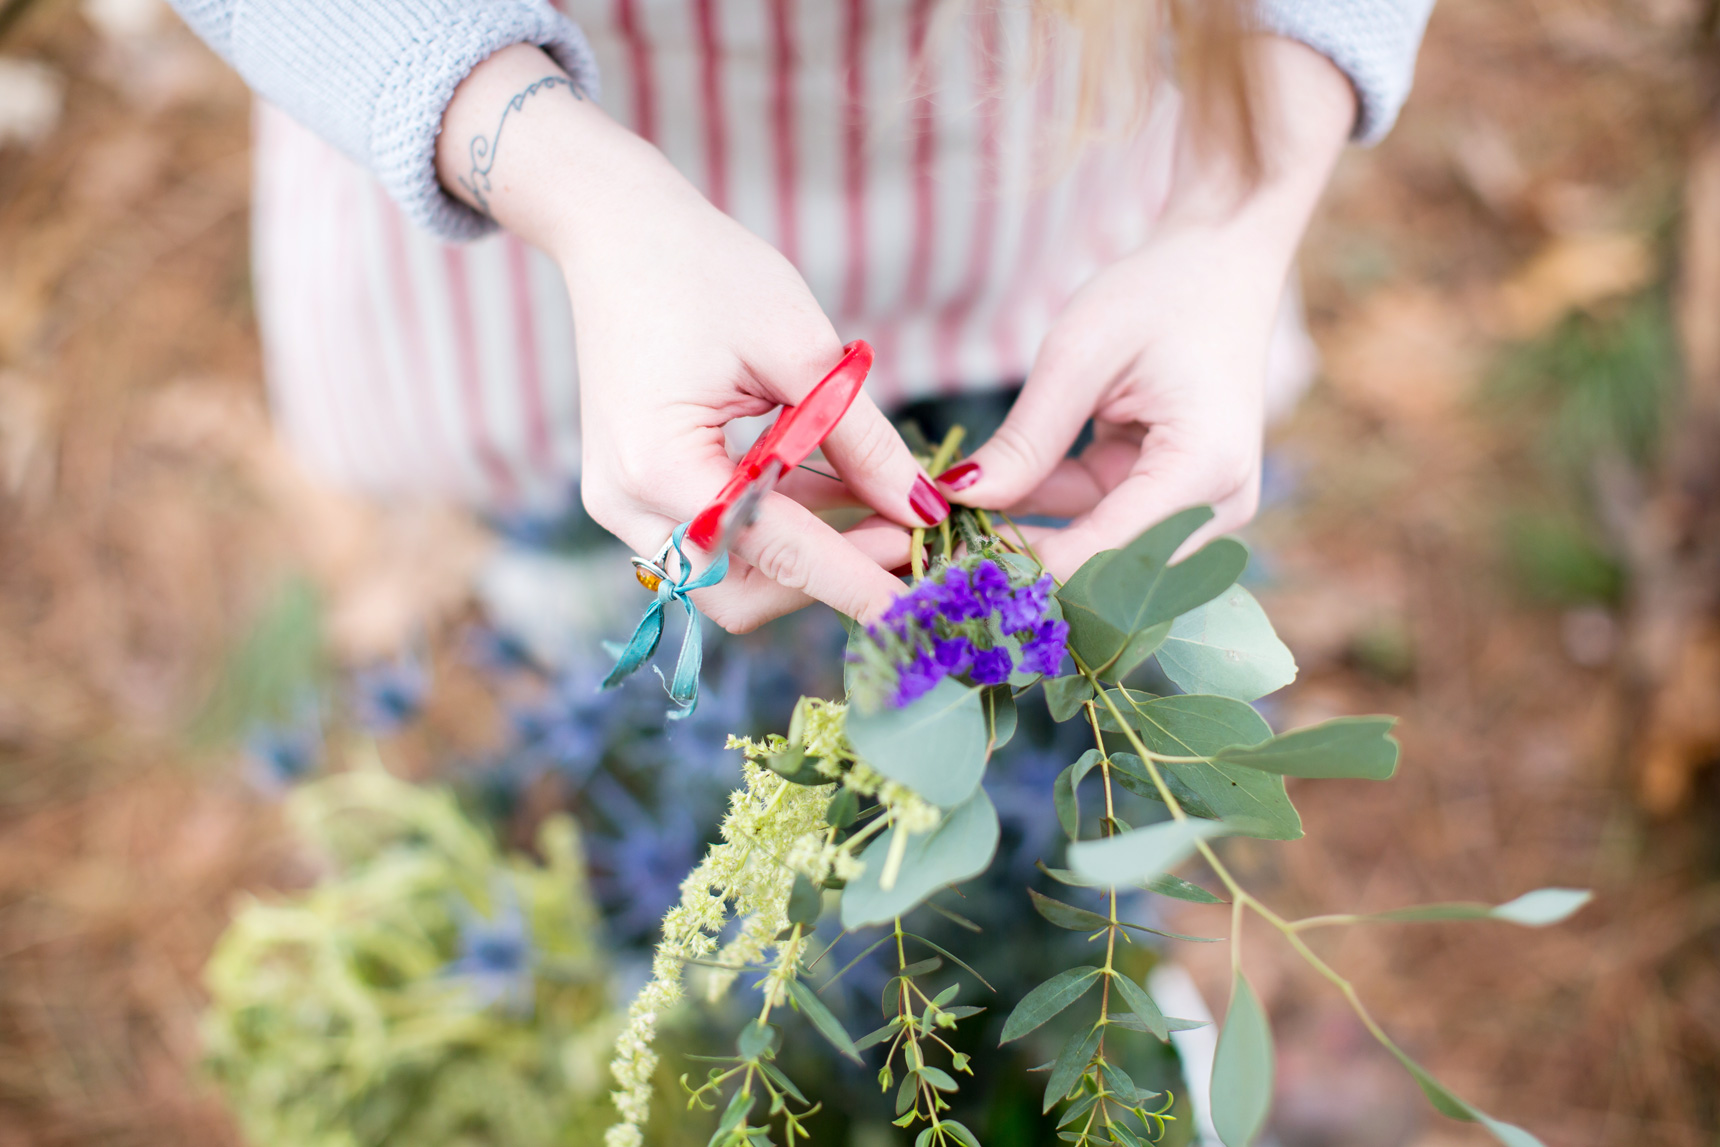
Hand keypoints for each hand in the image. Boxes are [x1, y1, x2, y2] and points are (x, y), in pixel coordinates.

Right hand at [437, 46, 947, 630]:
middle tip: (902, 535)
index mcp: (661, 466)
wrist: (618, 230)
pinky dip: (775, 529)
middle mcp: (626, 503)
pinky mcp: (631, 494)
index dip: (857, 580)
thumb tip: (920, 509)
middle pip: (741, 594)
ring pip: (726, 578)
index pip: (778, 553)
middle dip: (826, 578)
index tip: (920, 603)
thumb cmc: (705, 269)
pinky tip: (831, 488)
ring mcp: (620, 504)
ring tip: (873, 502)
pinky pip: (711, 542)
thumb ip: (863, 440)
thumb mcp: (801, 349)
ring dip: (804, 556)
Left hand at [937, 225, 1276, 579]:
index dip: (1030, 569)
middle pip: (1109, 575)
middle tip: (940, 552)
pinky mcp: (1172, 505)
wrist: (1220, 268)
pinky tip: (991, 498)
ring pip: (1098, 556)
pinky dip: (1046, 515)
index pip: (1108, 554)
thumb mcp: (1079, 355)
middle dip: (1025, 566)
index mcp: (1203, 468)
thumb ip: (1026, 438)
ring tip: (952, 520)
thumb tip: (961, 500)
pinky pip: (1098, 527)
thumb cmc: (1159, 295)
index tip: (953, 567)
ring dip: (1028, 542)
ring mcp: (1198, 511)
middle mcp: (1215, 507)